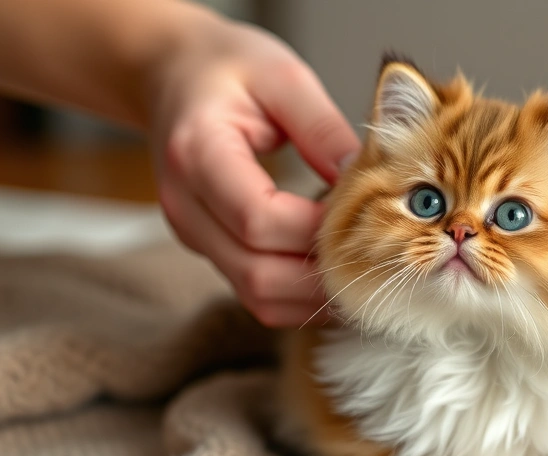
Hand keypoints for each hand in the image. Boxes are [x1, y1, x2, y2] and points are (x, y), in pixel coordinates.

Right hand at [147, 10, 359, 326]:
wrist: (171, 74)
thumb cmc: (225, 67)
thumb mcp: (283, 76)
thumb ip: (323, 128)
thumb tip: (372, 178)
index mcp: (196, 154)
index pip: (259, 219)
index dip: (319, 230)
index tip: (366, 213)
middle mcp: (186, 207)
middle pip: (258, 273)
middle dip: (324, 274)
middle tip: (376, 253)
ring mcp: (194, 235)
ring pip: (259, 296)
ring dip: (315, 294)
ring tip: (363, 267)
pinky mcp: (210, 250)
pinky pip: (258, 294)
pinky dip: (301, 295)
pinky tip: (337, 271)